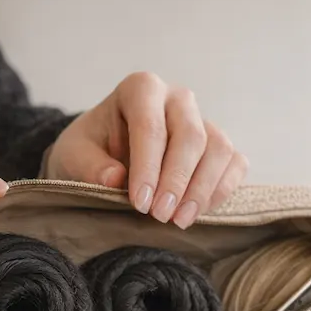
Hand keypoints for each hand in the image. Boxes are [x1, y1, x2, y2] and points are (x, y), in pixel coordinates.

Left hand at [42, 72, 248, 228]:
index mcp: (141, 89)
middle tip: (160, 216)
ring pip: (219, 149)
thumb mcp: (74, 155)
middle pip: (191, 136)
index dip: (148, 167)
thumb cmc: (91, 150)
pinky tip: (197, 213)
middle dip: (177, 180)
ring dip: (202, 190)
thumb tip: (115, 179)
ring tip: (179, 220)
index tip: (140, 203)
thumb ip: (90, 165)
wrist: (106, 154)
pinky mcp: (219, 147)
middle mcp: (177, 99)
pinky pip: (236, 164)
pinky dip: (221, 191)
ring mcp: (203, 121)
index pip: (151, 125)